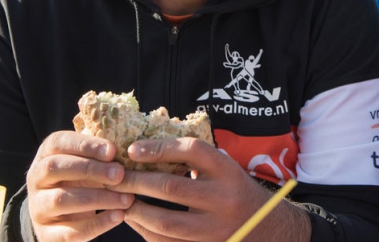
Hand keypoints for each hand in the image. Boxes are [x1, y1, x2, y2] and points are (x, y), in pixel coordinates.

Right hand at [26, 131, 133, 241]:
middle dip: (90, 169)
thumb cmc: (83, 180)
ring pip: (60, 200)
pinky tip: (119, 216)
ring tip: (127, 198)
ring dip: (97, 198)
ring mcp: (37, 208)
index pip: (58, 143)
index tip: (112, 151)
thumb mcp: (88, 163)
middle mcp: (36, 179)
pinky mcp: (46, 234)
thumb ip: (101, 155)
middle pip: (55, 168)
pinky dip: (97, 224)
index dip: (85, 145)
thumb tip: (130, 150)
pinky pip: (69, 231)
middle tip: (120, 174)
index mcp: (45, 155)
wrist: (65, 217)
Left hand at [108, 137, 310, 241]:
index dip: (160, 148)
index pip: (191, 150)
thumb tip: (145, 147)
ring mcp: (215, 227)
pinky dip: (146, 231)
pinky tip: (133, 219)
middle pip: (171, 187)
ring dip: (136, 210)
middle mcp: (224, 197)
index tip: (133, 149)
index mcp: (227, 170)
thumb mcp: (223, 168)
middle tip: (114, 177)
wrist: (264, 225)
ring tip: (120, 199)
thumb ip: (194, 159)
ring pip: (166, 221)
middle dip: (136, 181)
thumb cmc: (233, 189)